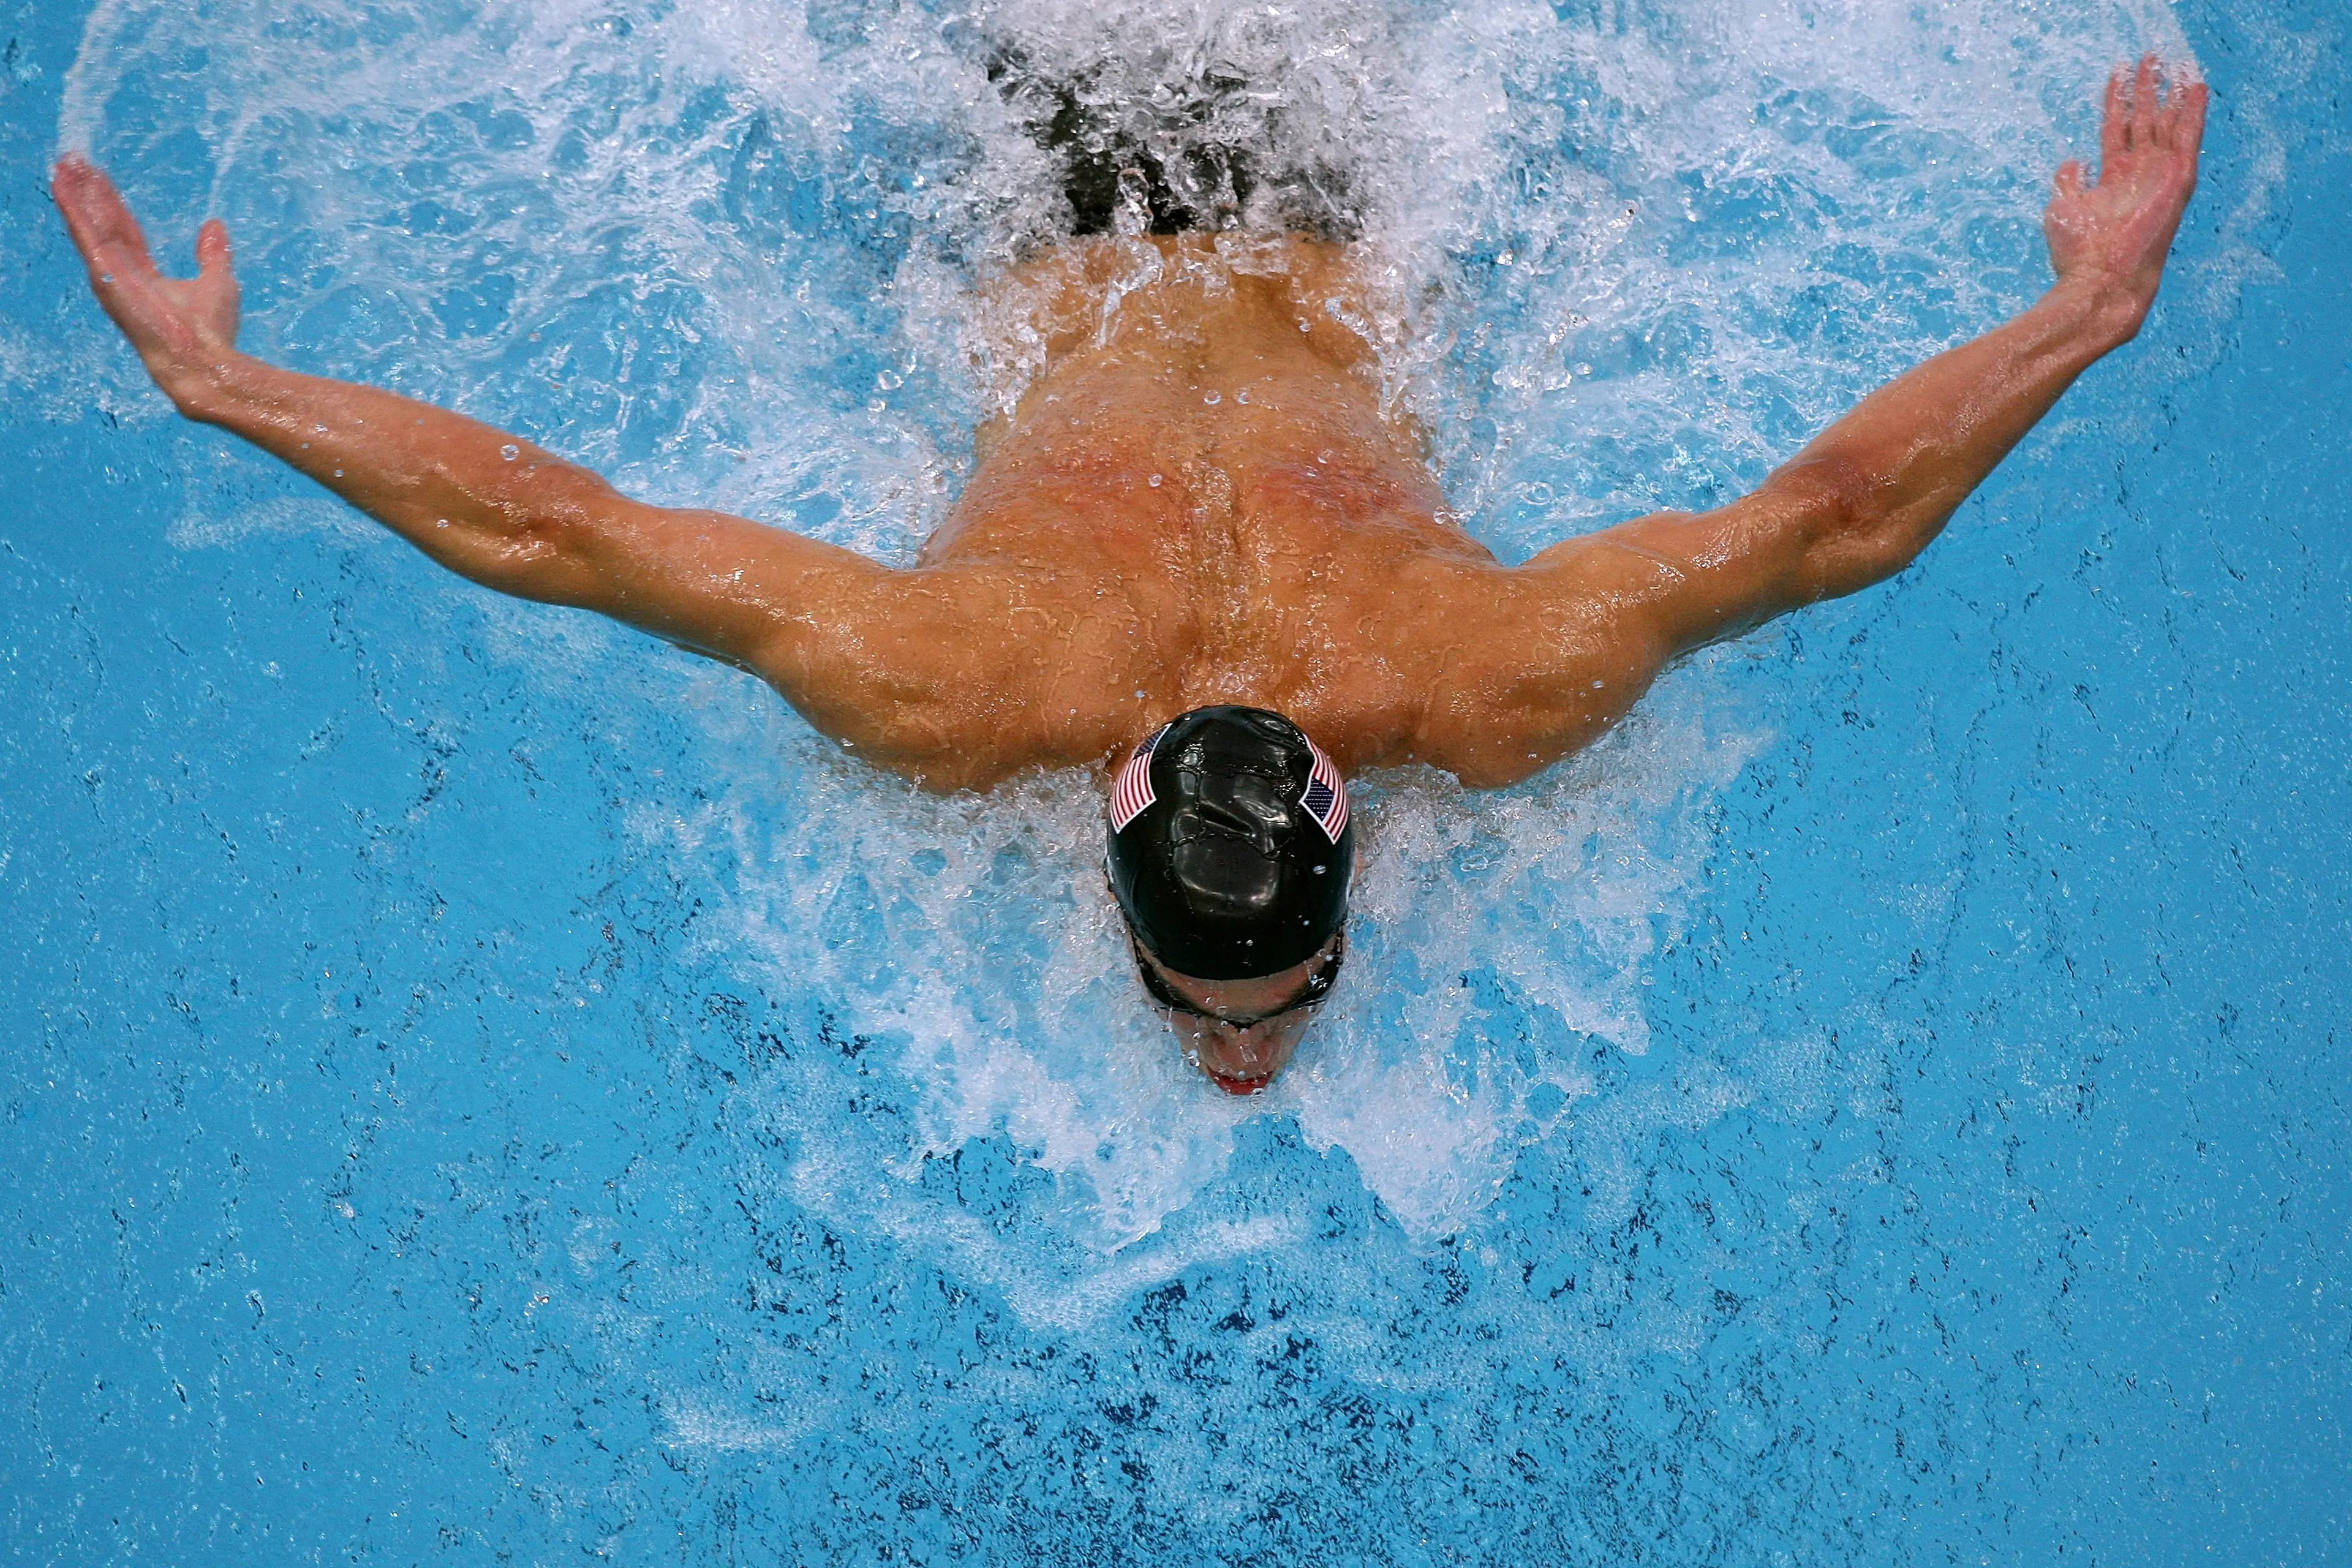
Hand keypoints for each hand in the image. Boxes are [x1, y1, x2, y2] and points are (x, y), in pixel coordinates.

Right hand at [52, 154, 242, 404]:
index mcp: (146, 279)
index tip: (102, 180)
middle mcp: (123, 276)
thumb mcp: (218, 281)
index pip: (126, 234)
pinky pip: (85, 233)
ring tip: (66, 162)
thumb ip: (212, 254)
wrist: (201, 358)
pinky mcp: (104, 275)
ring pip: (90, 224)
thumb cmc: (211, 331)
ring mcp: (111, 276)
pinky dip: (73, 207)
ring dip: (77, 193)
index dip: (114, 206)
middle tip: (76, 161)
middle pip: (104, 224)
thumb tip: (215, 226)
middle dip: (91, 193)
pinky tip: (63, 182)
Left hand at [2043, 56, 2206, 334]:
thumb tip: (2073, 162)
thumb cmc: (2079, 254)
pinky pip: (2188, 138)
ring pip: (2168, 123)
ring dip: (2172, 93)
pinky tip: (2196, 87)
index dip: (2116, 100)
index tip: (2117, 73)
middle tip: (2150, 58)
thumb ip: (2068, 182)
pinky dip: (2193, 112)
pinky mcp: (2177, 181)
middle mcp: (2139, 174)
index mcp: (2114, 179)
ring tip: (2178, 64)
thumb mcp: (2063, 208)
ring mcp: (2159, 176)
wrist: (2101, 281)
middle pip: (2144, 120)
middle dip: (2146, 88)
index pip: (2116, 128)